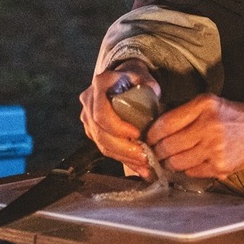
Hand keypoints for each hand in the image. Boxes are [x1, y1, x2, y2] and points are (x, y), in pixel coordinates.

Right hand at [79, 59, 160, 179]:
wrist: (122, 79)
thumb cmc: (135, 78)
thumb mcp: (144, 76)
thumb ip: (149, 86)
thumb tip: (155, 97)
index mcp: (100, 85)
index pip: (101, 113)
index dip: (117, 128)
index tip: (137, 134)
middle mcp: (89, 100)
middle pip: (100, 133)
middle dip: (124, 149)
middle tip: (145, 158)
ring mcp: (88, 116)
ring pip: (101, 144)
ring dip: (124, 158)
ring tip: (145, 166)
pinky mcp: (91, 129)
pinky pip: (104, 147)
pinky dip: (122, 158)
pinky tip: (139, 166)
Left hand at [147, 94, 243, 179]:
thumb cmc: (230, 116)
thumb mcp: (207, 103)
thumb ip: (183, 112)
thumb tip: (153, 128)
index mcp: (204, 106)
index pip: (165, 124)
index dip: (152, 134)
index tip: (149, 138)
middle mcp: (209, 126)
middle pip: (168, 146)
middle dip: (157, 151)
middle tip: (156, 151)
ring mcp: (215, 148)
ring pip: (177, 162)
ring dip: (169, 162)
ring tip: (170, 158)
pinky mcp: (220, 166)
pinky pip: (191, 172)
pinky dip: (186, 169)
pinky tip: (189, 163)